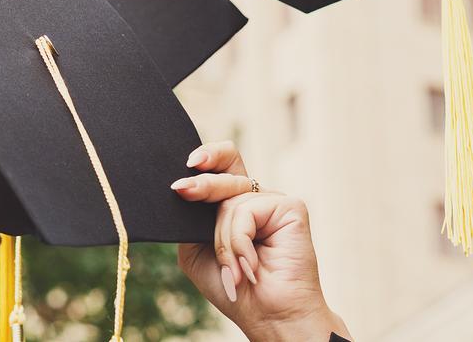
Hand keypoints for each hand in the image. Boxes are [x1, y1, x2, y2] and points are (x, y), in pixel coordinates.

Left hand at [174, 142, 349, 341]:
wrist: (268, 316)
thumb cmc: (235, 288)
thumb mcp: (196, 250)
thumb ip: (191, 219)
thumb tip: (183, 188)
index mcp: (234, 204)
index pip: (222, 165)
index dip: (208, 156)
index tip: (188, 162)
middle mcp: (255, 198)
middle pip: (225, 171)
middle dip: (201, 184)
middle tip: (182, 190)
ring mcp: (274, 201)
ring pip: (230, 199)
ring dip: (222, 240)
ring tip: (233, 270)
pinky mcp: (290, 207)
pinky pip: (246, 209)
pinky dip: (239, 241)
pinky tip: (250, 264)